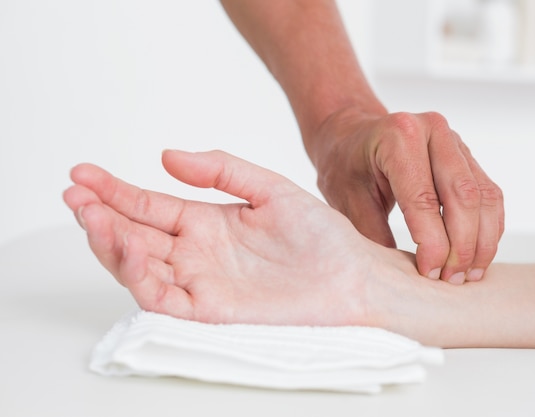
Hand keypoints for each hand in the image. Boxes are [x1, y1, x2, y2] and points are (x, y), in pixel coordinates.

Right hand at [63, 150, 403, 326]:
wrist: (352, 275)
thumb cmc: (321, 236)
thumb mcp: (269, 188)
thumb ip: (221, 170)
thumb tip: (166, 156)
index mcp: (206, 223)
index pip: (149, 206)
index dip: (114, 190)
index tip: (83, 174)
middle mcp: (196, 253)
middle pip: (134, 236)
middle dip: (100, 216)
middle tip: (75, 194)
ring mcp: (200, 282)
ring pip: (139, 267)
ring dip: (111, 243)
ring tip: (92, 216)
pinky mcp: (211, 311)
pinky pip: (162, 298)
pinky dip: (139, 277)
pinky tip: (127, 248)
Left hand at [309, 109, 504, 283]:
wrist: (352, 136)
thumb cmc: (346, 166)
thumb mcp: (348, 200)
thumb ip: (374, 235)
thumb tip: (404, 277)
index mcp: (398, 136)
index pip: (423, 197)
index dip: (432, 242)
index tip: (429, 273)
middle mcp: (433, 131)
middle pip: (463, 195)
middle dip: (462, 245)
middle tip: (451, 280)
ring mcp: (455, 141)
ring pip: (484, 196)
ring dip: (482, 241)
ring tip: (468, 274)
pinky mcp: (468, 156)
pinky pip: (489, 195)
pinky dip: (488, 227)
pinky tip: (478, 255)